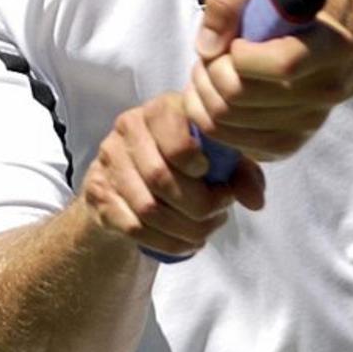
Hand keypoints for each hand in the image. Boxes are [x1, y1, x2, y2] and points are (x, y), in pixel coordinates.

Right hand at [81, 91, 265, 258]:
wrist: (132, 175)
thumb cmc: (184, 160)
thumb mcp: (217, 157)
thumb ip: (241, 172)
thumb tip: (255, 201)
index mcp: (162, 108)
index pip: (176, 138)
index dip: (199, 167)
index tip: (219, 183)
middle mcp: (129, 127)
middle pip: (161, 177)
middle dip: (197, 207)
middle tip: (218, 216)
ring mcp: (108, 160)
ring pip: (147, 207)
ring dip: (182, 230)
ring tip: (203, 232)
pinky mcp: (97, 193)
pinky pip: (132, 227)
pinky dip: (164, 242)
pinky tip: (183, 243)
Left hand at [184, 0, 352, 161]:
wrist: (312, 46)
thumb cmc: (283, 15)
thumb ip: (228, 4)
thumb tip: (208, 48)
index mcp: (333, 47)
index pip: (282, 64)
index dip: (241, 54)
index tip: (236, 42)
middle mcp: (326, 91)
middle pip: (240, 94)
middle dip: (210, 70)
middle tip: (212, 56)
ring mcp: (308, 124)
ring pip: (225, 119)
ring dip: (203, 92)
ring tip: (210, 71)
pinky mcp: (286, 146)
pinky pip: (227, 140)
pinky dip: (206, 116)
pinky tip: (214, 93)